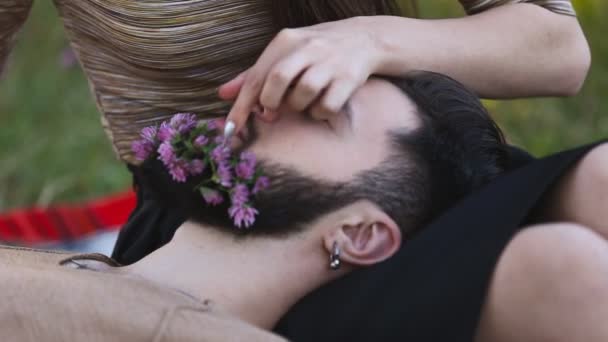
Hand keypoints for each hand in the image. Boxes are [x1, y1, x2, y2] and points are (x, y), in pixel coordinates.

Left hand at [219, 17, 382, 131]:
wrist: (364, 39)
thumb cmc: (315, 51)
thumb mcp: (284, 53)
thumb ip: (254, 74)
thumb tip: (223, 94)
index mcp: (286, 40)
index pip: (257, 75)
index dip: (241, 105)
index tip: (230, 129)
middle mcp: (308, 47)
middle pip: (278, 80)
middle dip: (271, 102)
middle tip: (272, 112)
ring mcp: (330, 62)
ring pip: (303, 94)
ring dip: (298, 107)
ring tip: (302, 103)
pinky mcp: (349, 78)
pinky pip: (327, 106)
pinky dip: (319, 113)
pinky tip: (320, 106)